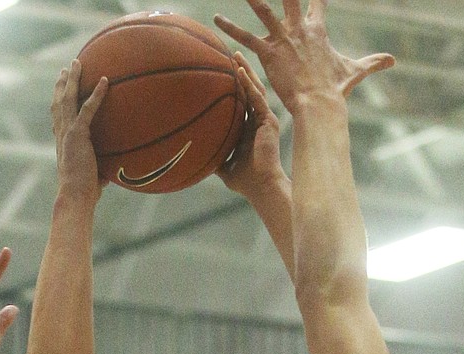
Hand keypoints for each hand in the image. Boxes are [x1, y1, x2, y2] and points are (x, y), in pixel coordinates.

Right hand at [52, 60, 107, 203]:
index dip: (57, 103)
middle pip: (58, 103)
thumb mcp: (91, 180)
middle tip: (65, 69)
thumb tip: (109, 177)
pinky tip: (105, 81)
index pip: (58, 119)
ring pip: (67, 99)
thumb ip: (98, 173)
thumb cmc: (84, 194)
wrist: (75, 197)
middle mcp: (61, 134)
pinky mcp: (78, 134)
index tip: (59, 91)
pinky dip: (97, 94)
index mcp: (62, 144)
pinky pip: (88, 108)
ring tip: (76, 63)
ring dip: (72, 79)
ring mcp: (68, 132)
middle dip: (61, 84)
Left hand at [215, 0, 392, 111]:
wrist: (321, 104)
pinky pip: (246, 38)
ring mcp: (284, 38)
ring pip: (265, 9)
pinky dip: (230, 30)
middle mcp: (300, 28)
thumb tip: (393, 61)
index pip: (316, 1)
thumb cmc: (336, 90)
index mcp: (317, 29)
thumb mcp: (355, 71)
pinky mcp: (269, 53)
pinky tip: (215, 20)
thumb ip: (373, 62)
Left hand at [218, 58, 285, 198]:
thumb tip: (194, 159)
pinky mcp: (269, 121)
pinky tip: (241, 72)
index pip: (242, 103)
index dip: (235, 88)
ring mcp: (265, 120)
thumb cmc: (246, 182)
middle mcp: (259, 122)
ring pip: (255, 89)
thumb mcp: (224, 167)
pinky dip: (249, 85)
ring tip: (237, 55)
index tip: (223, 73)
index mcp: (250, 129)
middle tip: (231, 56)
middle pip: (250, 91)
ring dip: (246, 72)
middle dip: (242, 72)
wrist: (262, 187)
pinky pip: (258, 98)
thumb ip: (213, 159)